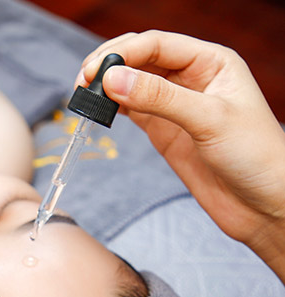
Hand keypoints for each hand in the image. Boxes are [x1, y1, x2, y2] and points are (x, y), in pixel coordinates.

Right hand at [77, 30, 284, 282]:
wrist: (261, 203)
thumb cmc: (255, 156)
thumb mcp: (209, 120)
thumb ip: (160, 98)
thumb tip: (112, 80)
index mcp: (211, 62)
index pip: (158, 45)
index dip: (123, 53)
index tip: (96, 71)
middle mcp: (191, 79)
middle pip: (141, 59)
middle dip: (110, 65)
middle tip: (83, 81)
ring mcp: (175, 106)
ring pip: (133, 84)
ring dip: (108, 87)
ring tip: (85, 96)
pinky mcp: (165, 132)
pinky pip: (133, 111)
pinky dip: (114, 108)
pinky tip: (100, 110)